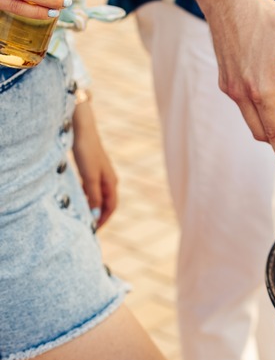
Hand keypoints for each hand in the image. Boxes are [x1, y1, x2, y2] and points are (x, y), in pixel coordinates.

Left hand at [72, 101, 117, 229]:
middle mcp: (109, 179)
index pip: (111, 207)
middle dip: (99, 216)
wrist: (82, 128)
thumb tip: (94, 214)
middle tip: (87, 227)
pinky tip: (78, 198)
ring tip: (82, 216)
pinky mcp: (91, 169)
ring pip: (98, 196)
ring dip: (92, 207)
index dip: (103, 220)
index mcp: (111, 182)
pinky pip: (91, 188)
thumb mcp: (88, 176)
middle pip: (106, 203)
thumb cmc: (86, 151)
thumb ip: (92, 196)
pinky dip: (87, 197)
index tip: (93, 231)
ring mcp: (100, 174)